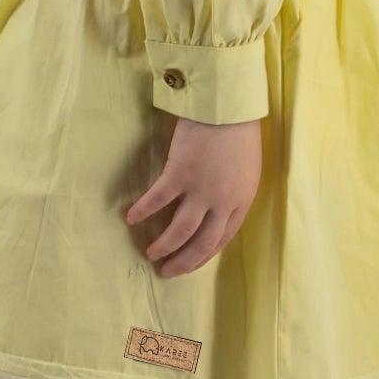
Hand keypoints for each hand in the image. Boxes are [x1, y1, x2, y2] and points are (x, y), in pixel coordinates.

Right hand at [123, 116, 262, 276]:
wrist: (228, 108)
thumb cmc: (239, 134)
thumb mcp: (248, 171)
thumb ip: (234, 194)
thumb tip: (217, 211)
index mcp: (241, 202)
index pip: (222, 240)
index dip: (203, 256)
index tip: (189, 264)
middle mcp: (222, 203)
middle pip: (201, 243)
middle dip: (183, 262)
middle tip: (167, 271)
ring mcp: (201, 190)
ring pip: (180, 230)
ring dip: (163, 245)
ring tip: (150, 253)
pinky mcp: (180, 174)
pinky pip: (158, 200)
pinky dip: (143, 211)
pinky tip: (130, 218)